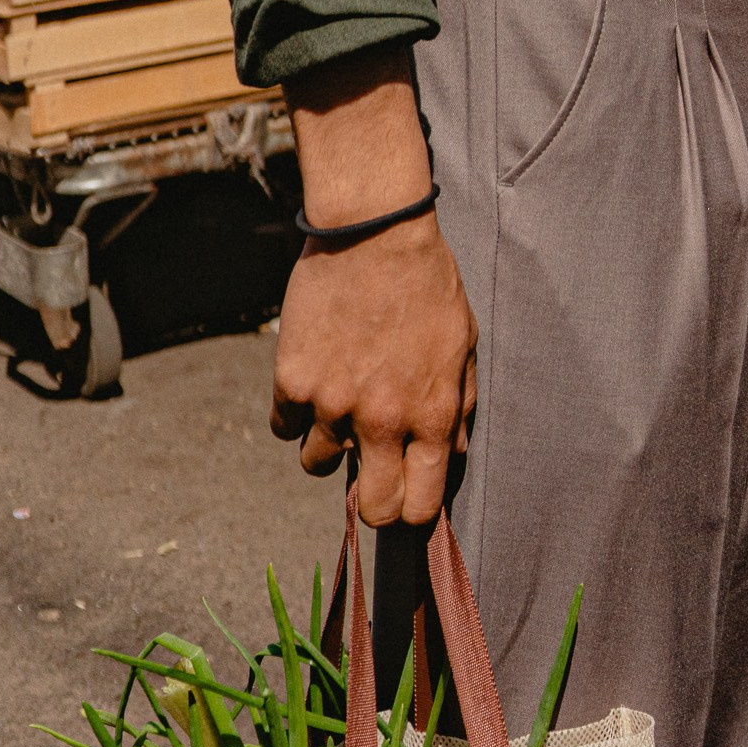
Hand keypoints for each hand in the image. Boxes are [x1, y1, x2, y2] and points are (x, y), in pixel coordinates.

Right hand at [277, 42, 476, 524]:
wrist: (374, 234)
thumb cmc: (428, 285)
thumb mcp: (462, 345)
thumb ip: (458, 407)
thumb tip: (451, 455)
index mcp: (432, 414)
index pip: (419, 505)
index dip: (412, 512)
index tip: (406, 499)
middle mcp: (382, 420)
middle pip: (372, 509)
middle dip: (373, 501)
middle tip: (371, 473)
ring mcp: (332, 404)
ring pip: (317, 465)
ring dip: (330, 445)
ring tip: (342, 404)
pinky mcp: (292, 381)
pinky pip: (285, 425)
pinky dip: (297, 412)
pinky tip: (315, 379)